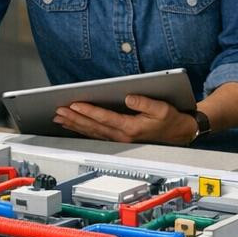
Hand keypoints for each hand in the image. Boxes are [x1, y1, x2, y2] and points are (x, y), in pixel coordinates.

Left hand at [53, 94, 199, 144]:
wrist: (178, 134)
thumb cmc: (170, 120)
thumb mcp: (161, 109)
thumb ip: (144, 102)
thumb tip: (128, 96)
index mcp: (131, 128)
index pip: (105, 118)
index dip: (89, 111)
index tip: (75, 104)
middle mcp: (122, 136)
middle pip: (93, 126)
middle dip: (74, 118)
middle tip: (59, 111)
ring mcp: (119, 139)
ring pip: (91, 132)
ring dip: (75, 125)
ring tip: (59, 117)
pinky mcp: (118, 138)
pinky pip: (95, 135)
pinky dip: (82, 129)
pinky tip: (73, 125)